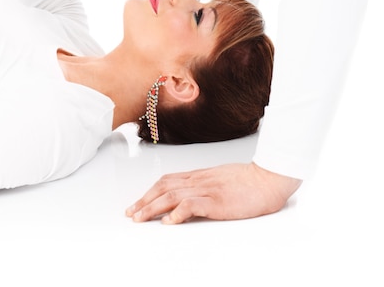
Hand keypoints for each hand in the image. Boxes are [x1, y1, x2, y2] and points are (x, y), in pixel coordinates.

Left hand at [126, 162, 301, 223]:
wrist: (268, 179)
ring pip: (172, 195)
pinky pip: (192, 205)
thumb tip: (191, 197)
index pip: (168, 180)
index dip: (150, 191)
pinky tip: (169, 222)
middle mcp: (199, 181)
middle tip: (131, 214)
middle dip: (144, 201)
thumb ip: (205, 185)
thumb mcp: (221, 179)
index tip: (138, 203)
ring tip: (140, 219)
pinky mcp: (217, 201)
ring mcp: (207, 190)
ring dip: (153, 207)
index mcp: (200, 176)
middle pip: (164, 187)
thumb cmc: (249, 180)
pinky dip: (178, 213)